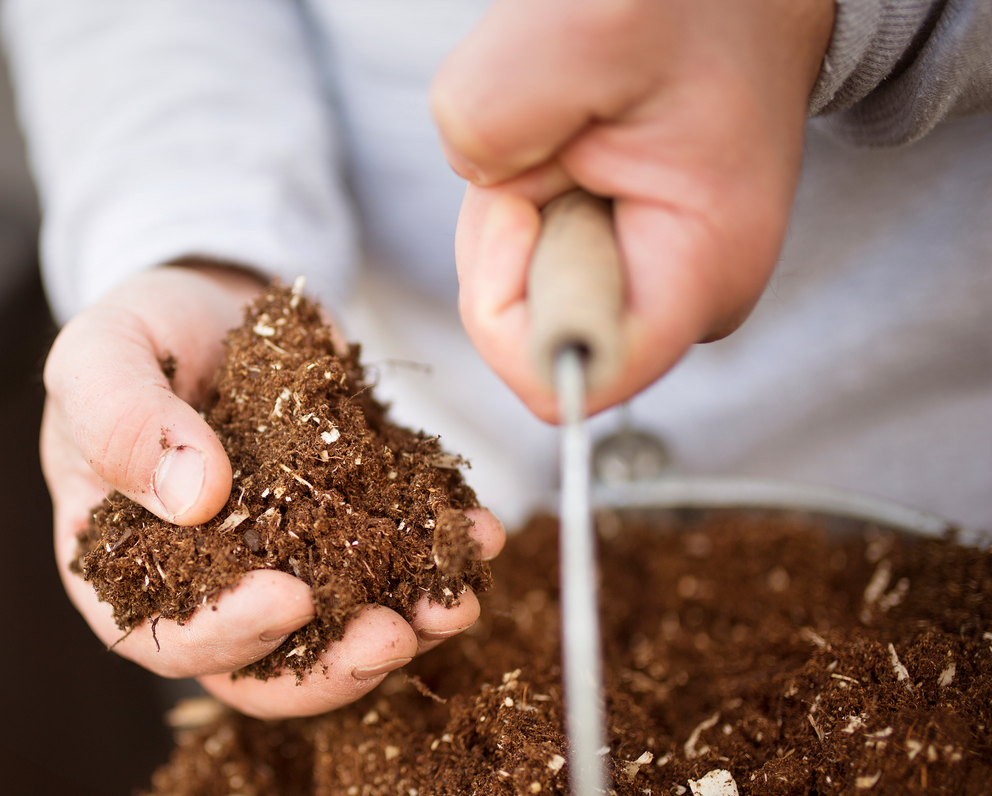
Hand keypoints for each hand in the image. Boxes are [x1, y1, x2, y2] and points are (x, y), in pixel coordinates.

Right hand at [41, 265, 505, 718]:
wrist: (216, 300)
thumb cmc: (139, 334)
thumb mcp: (102, 359)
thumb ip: (126, 425)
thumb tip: (195, 499)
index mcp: (128, 572)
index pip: (169, 637)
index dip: (228, 635)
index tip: (288, 599)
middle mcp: (209, 590)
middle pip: (265, 665)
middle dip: (333, 664)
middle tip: (390, 635)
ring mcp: (285, 567)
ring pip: (339, 633)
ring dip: (402, 628)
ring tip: (453, 604)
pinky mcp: (345, 533)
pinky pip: (394, 564)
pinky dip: (437, 558)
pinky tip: (477, 536)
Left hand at [431, 0, 834, 420]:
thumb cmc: (688, 4)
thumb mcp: (580, 33)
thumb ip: (490, 120)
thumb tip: (474, 185)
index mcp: (701, 276)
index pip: (561, 378)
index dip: (506, 300)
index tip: (524, 201)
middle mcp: (682, 298)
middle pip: (526, 328)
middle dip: (506, 227)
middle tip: (555, 137)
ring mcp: (648, 279)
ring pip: (516, 285)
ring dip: (511, 194)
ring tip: (573, 121)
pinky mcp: (620, 256)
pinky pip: (522, 249)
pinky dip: (518, 183)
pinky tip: (572, 127)